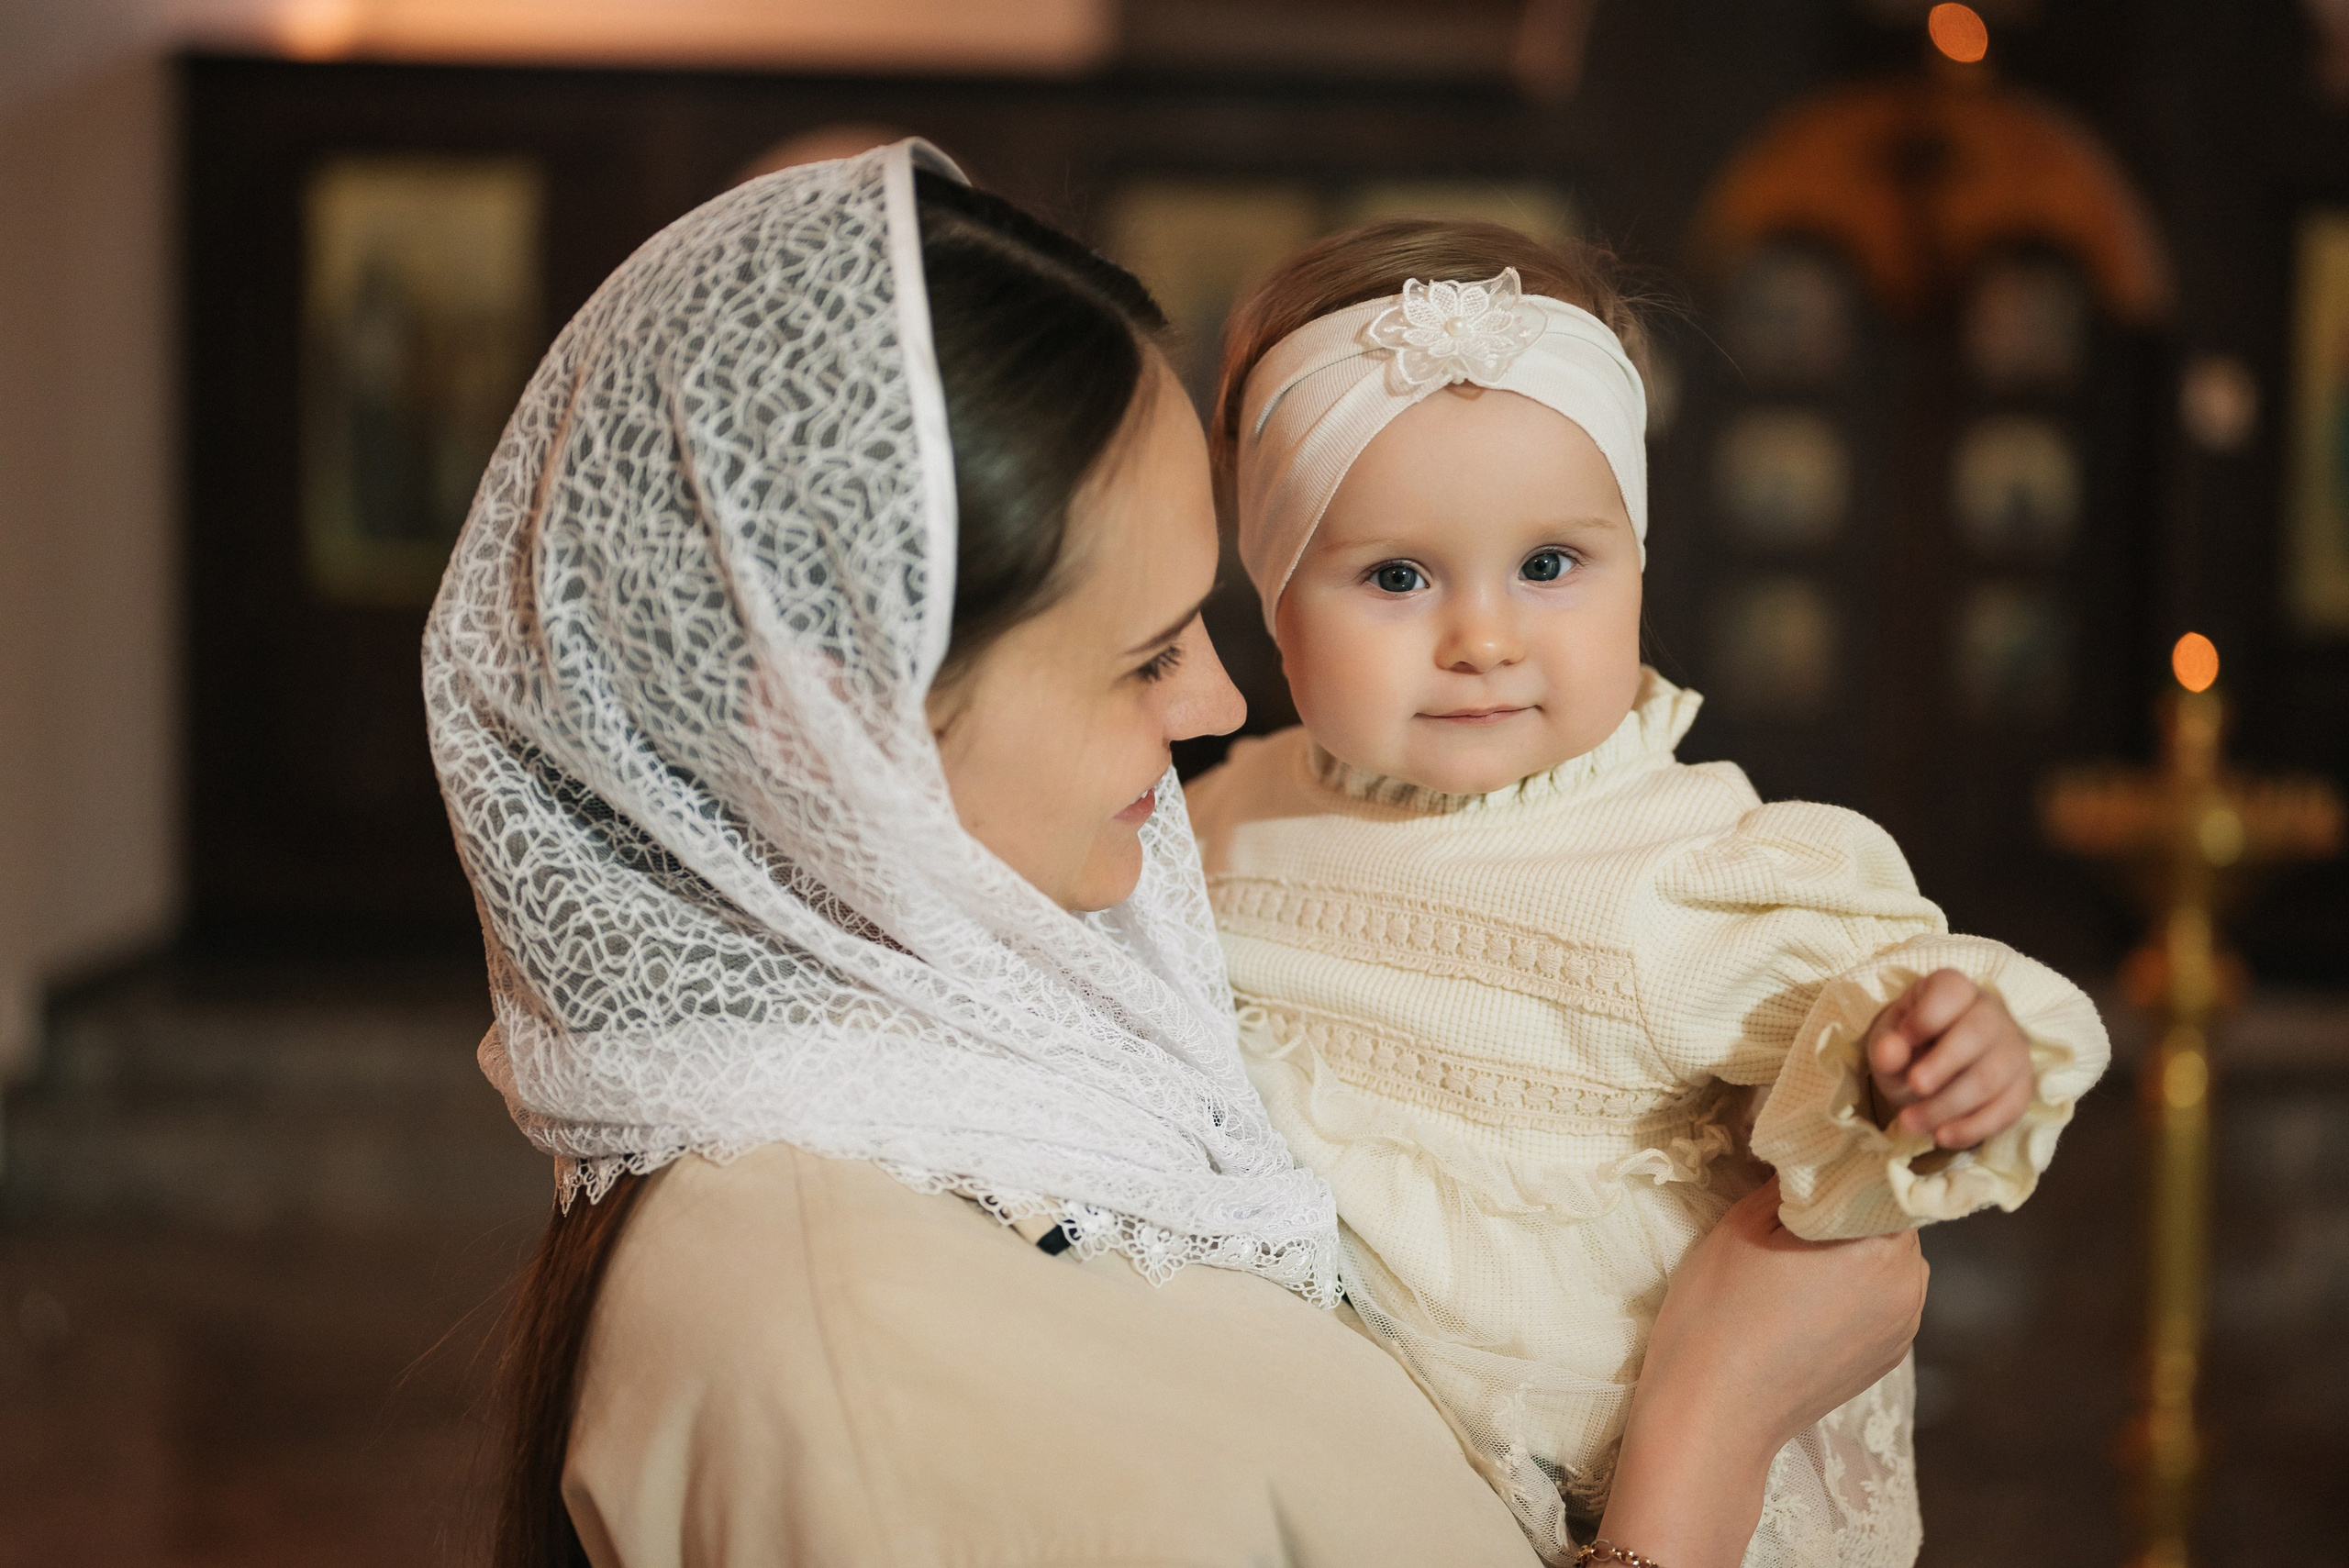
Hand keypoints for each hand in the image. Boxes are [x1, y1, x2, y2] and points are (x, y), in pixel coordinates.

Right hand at [1598, 1178, 1926, 1567]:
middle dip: (1853, 1205)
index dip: (1852, 1159)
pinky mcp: (1889, 1357)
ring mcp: (1905, 1327)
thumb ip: (1792, 1178)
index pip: (1886, 1176)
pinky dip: (1855, 1288)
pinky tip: (1806, 1297)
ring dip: (1855, 1248)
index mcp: (1881, 1242)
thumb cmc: (1720, 1310)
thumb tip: (1816, 1146)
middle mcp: (1910, 1283)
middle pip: (1891, 1219)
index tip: (1820, 1151)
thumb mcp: (1744, 1221)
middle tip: (1799, 1203)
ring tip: (1799, 1255)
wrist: (1714, 1412)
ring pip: (1888, 1260)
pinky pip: (1883, 1300)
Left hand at [1865, 969, 2032, 1149]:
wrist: (1931, 1069)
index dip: (1928, 1015)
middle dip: (1944, 1064)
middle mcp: (1990, 1014)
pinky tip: (1941, 1136)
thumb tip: (1890, 1053)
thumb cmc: (1909, 1046)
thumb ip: (1886, 1045)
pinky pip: (2007, 1110)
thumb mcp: (1888, 1041)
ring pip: (1991, 1077)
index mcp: (1952, 990)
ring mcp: (2012, 1051)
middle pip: (1979, 1033)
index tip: (1904, 1037)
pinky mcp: (2021, 1087)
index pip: (1952, 990)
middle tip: (1914, 1087)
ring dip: (1948, 1105)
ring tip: (1909, 1122)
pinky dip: (1972, 1128)